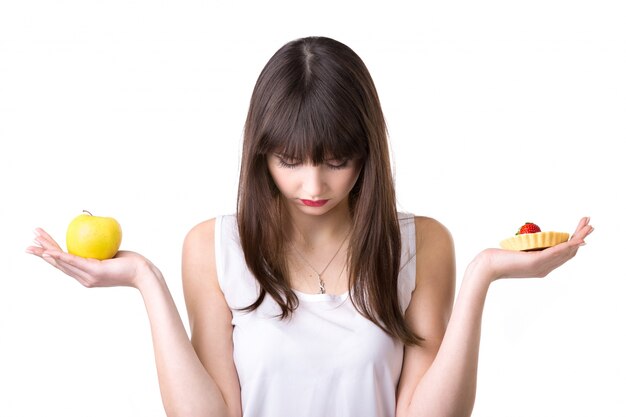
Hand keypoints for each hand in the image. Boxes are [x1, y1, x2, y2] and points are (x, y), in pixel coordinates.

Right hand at [26, 228, 158, 288]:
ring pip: (62, 262)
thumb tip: (93, 235)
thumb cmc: (130, 263)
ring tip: (35, 242)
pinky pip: (74, 261)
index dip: (49, 255)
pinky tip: (50, 251)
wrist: (143, 273)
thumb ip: (99, 250)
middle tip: (28, 244)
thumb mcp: (110, 254)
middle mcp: (84, 278)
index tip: (40, 246)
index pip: (64, 264)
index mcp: (85, 275)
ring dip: (46, 251)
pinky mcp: (94, 272)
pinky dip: (60, 256)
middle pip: (58, 264)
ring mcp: (88, 276)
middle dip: (41, 253)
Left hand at [476, 217, 593, 281]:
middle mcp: (545, 268)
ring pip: (566, 251)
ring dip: (579, 237)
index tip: (581, 230)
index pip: (564, 255)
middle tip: (590, 224)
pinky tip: (576, 240)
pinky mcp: (535, 261)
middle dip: (581, 236)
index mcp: (543, 266)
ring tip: (588, 226)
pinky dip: (568, 246)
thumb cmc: (497, 259)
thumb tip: (528, 240)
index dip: (575, 243)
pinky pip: (556, 253)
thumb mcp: (516, 252)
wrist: (486, 267)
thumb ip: (526, 249)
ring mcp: (541, 265)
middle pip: (570, 252)